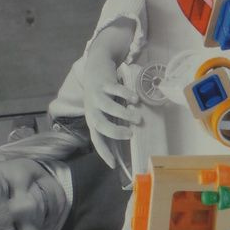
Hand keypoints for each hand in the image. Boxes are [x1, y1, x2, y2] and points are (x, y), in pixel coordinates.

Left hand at [84, 19, 141, 167]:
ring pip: (108, 107)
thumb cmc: (103, 92)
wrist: (96, 65)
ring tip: (138, 118)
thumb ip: (113, 121)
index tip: (113, 165)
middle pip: (100, 124)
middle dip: (115, 132)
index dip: (103, 152)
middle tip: (130, 134)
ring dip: (123, 114)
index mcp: (92, 118)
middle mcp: (92, 108)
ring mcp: (97, 95)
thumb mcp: (103, 109)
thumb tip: (131, 138)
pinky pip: (115, 89)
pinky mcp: (103, 82)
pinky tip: (135, 99)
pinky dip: (126, 95)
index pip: (96, 139)